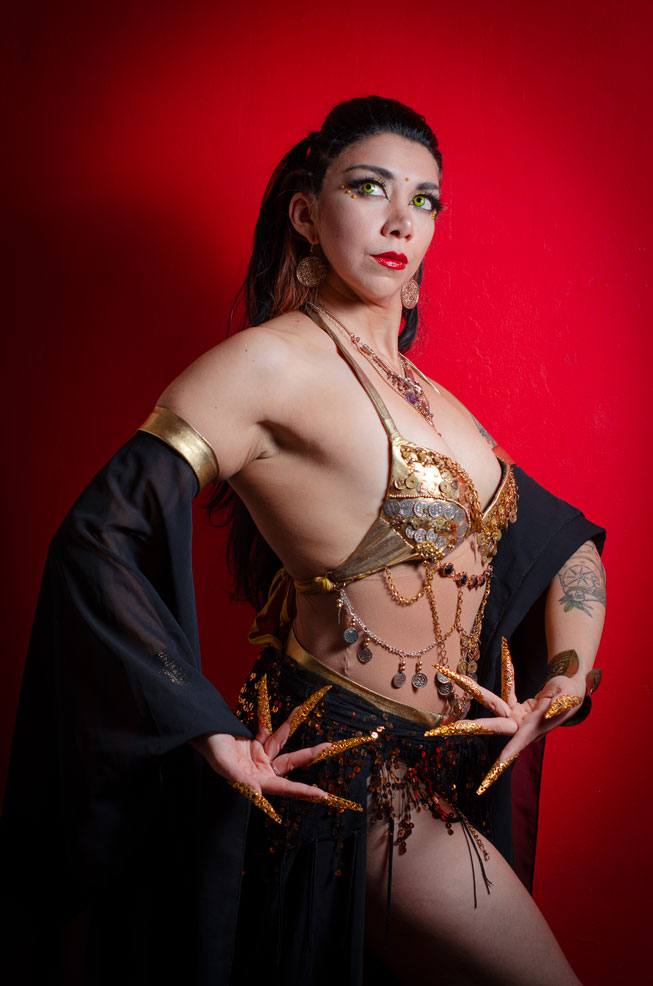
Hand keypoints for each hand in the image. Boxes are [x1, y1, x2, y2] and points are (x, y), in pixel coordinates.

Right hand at [191, 675, 378, 820]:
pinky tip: (267, 703)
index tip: (321, 795)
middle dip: (309, 754)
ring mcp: (259, 755)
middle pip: (290, 763)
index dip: (303, 792)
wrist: (200, 734)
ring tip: (302, 709)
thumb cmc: (210, 750)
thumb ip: (241, 780)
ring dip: (291, 725)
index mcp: (256, 781)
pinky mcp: (254, 742)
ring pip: (282, 741)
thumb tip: (258, 794)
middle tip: (329, 746)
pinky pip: (267, 728)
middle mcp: (261, 770)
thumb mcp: (224, 765)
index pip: (284, 787)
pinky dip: (266, 716)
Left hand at [426, 639, 587, 794]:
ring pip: (491, 702)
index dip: (507, 754)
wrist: (572, 688)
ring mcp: (516, 717)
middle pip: (491, 725)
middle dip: (467, 727)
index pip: (516, 743)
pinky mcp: (514, 707)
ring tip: (453, 674)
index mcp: (533, 727)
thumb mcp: (568, 696)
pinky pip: (506, 687)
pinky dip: (507, 670)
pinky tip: (505, 650)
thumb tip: (548, 711)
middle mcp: (520, 725)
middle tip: (442, 730)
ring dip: (473, 689)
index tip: (495, 764)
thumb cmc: (571, 693)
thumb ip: (558, 705)